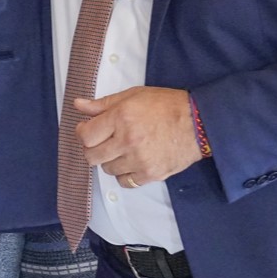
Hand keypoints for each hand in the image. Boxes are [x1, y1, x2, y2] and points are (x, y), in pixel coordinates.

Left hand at [73, 86, 203, 186]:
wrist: (198, 122)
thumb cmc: (167, 106)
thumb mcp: (133, 96)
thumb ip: (103, 103)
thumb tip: (79, 105)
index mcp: (121, 117)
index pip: (86, 136)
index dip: (82, 133)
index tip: (87, 130)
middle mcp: (128, 140)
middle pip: (92, 156)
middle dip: (93, 148)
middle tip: (103, 141)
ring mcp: (139, 160)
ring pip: (107, 169)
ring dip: (110, 160)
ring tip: (122, 149)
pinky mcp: (150, 174)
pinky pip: (124, 181)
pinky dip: (124, 174)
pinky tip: (132, 161)